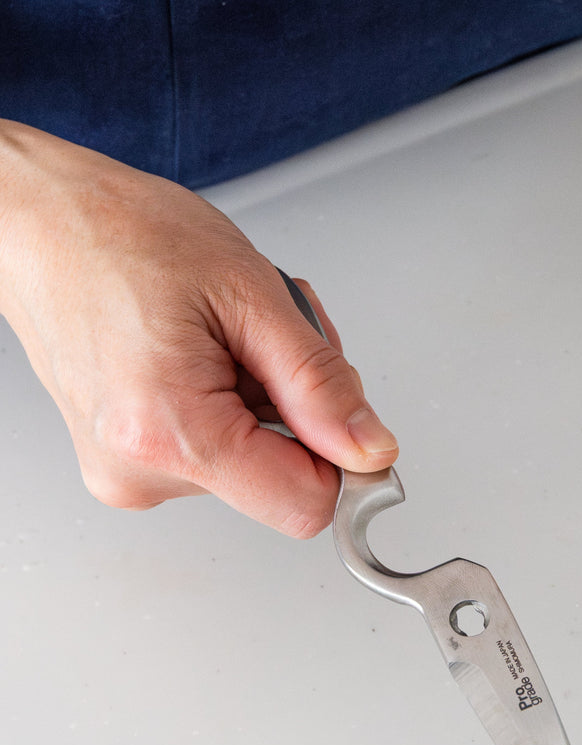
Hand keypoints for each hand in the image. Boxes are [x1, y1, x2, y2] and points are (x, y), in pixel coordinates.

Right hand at [0, 121, 396, 536]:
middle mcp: (142, 473)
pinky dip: (234, 401)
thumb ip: (320, 386)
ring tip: (220, 334)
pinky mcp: (129, 462)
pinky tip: (202, 351)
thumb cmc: (121, 236)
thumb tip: (370, 450)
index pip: (306, 507)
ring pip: (256, 461)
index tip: (338, 408)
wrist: (34, 224)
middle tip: (259, 339)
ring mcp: (130, 473)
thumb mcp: (252, 295)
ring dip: (265, 396)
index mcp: (171, 435)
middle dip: (297, 409)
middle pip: (284, 479)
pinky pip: (220, 449)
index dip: (341, 458)